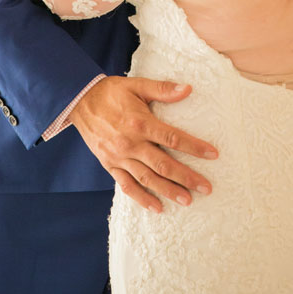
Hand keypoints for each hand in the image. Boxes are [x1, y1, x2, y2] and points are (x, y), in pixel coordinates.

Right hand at [70, 75, 217, 212]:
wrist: (79, 101)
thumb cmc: (111, 92)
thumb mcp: (136, 85)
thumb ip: (162, 89)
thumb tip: (187, 89)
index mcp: (140, 123)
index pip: (173, 138)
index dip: (194, 147)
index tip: (213, 155)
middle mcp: (131, 143)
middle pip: (163, 164)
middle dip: (187, 177)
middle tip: (207, 188)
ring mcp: (119, 157)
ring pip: (147, 179)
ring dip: (168, 191)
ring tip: (188, 200)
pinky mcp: (110, 165)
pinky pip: (127, 186)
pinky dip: (142, 198)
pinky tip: (157, 208)